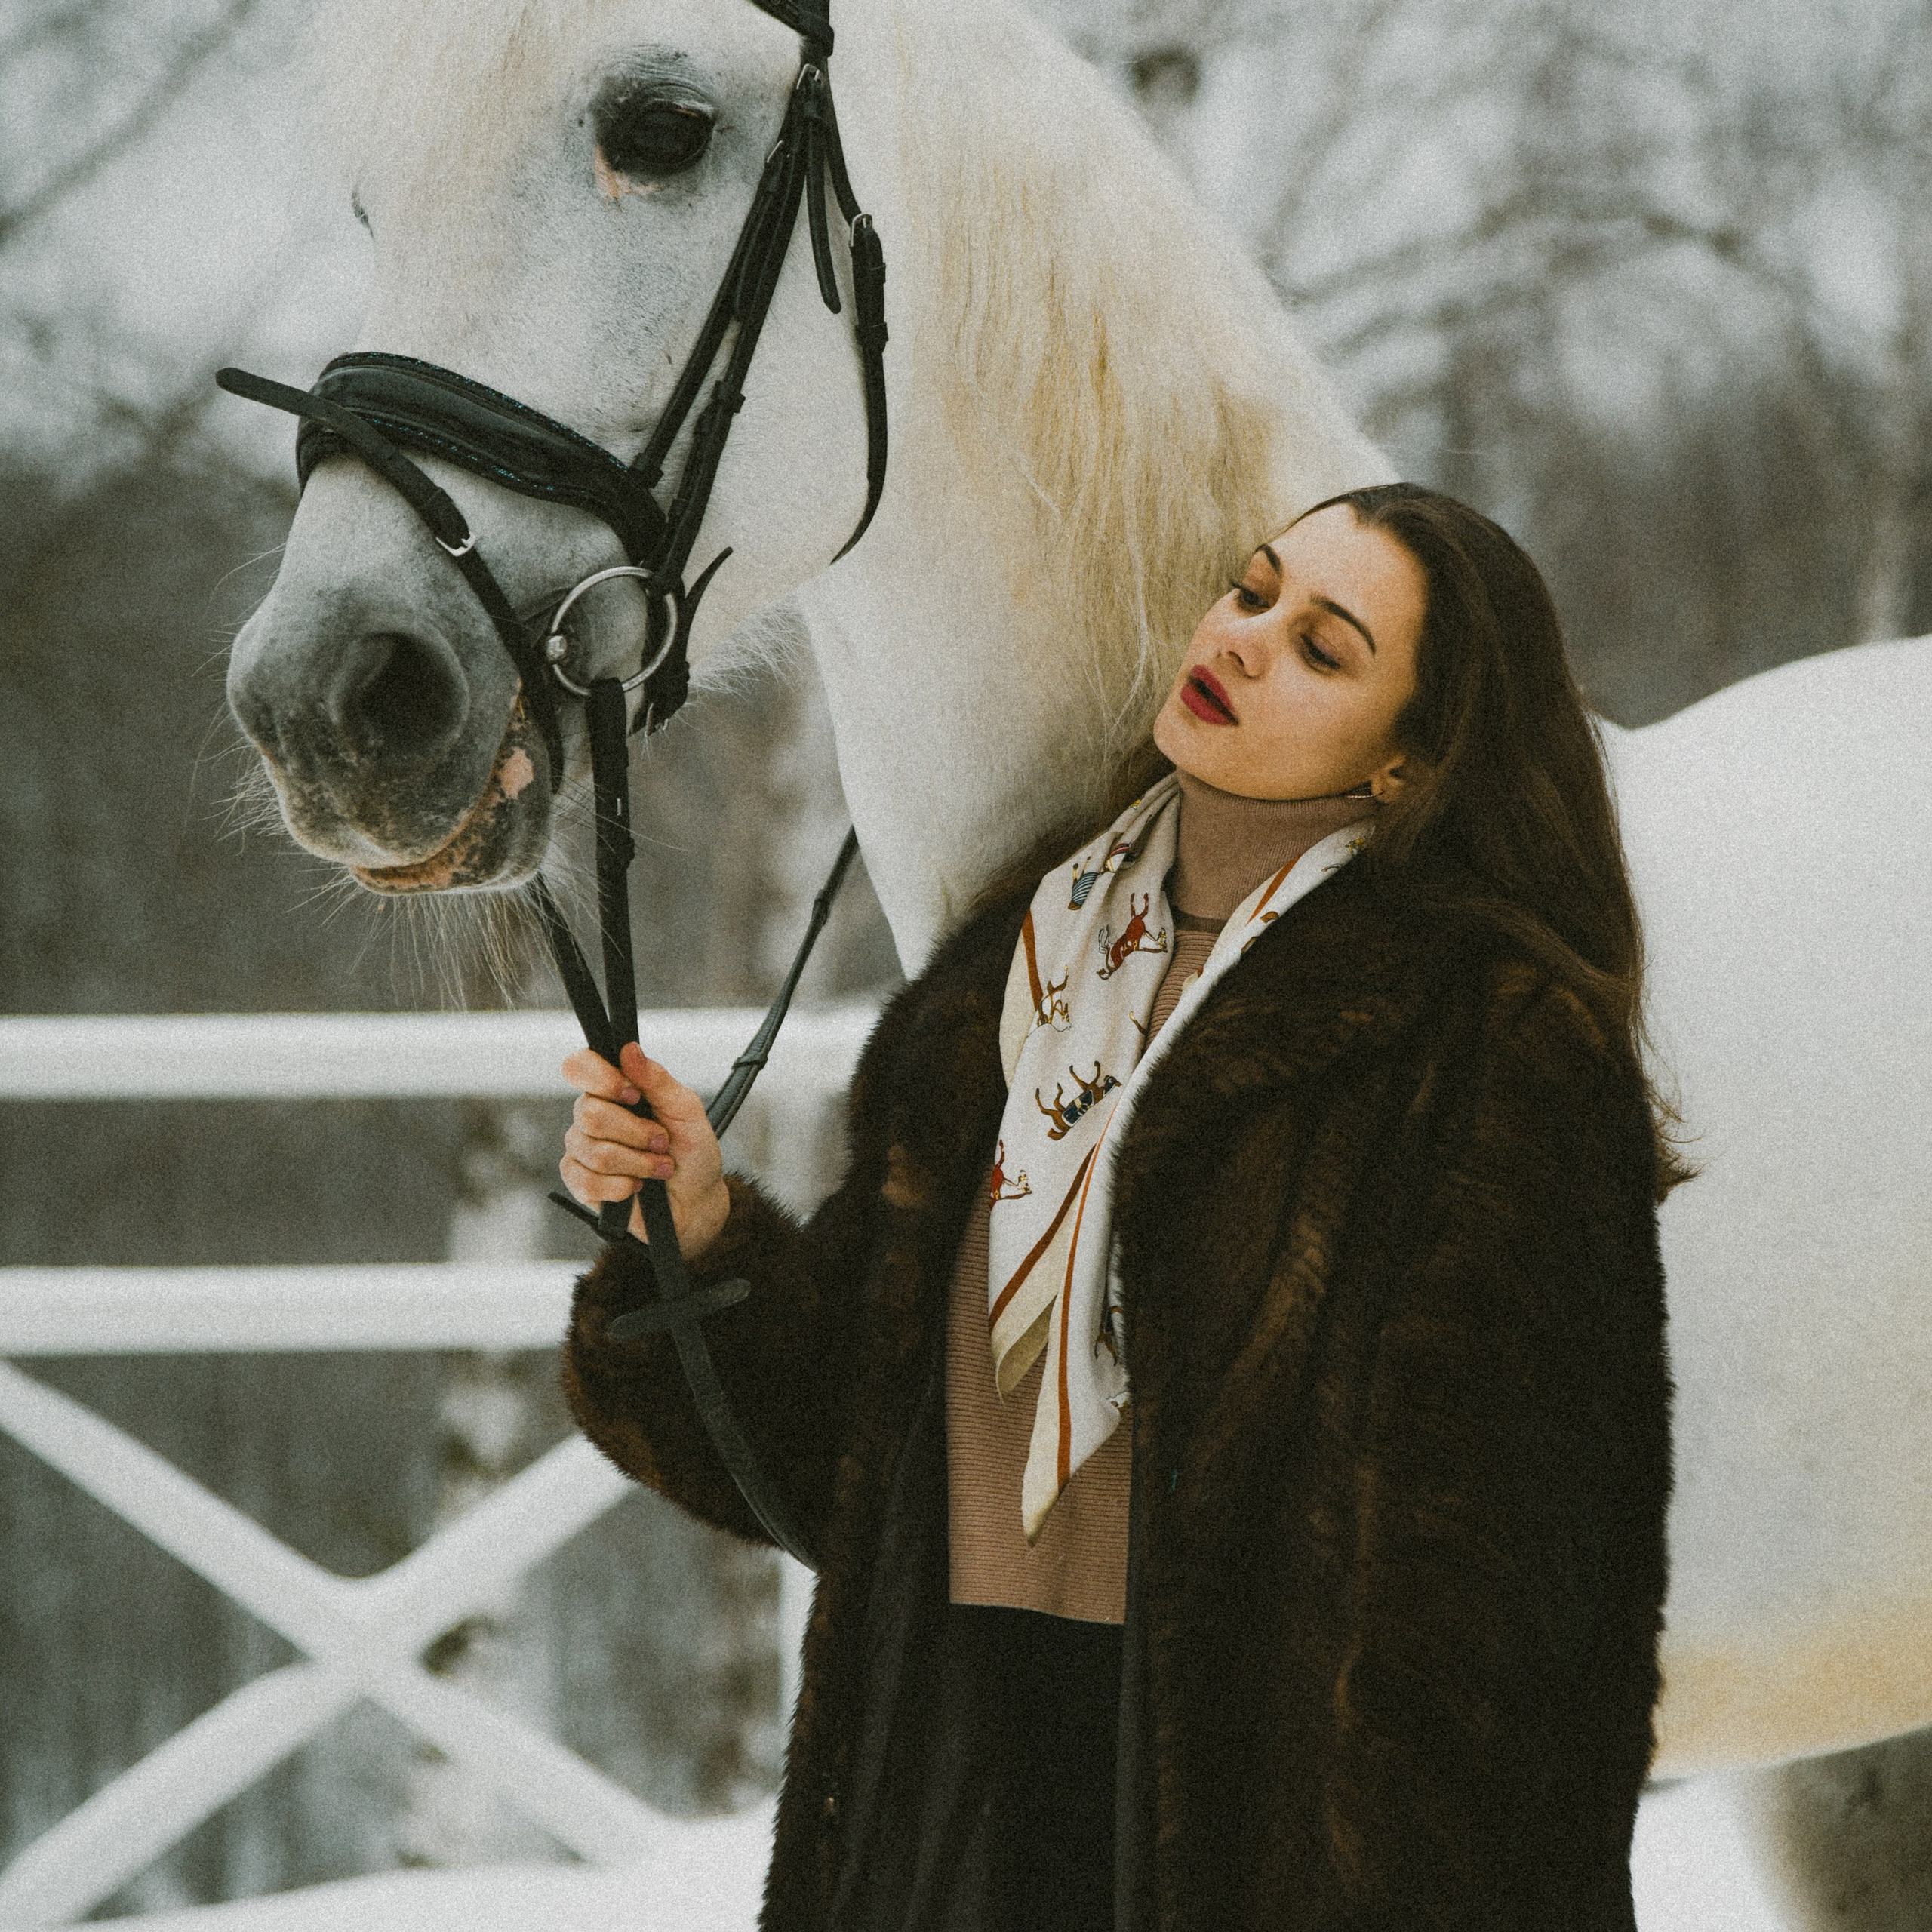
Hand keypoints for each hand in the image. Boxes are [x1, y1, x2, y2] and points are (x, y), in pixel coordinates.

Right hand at [559, 1042, 731, 1259]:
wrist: (696, 1200)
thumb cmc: (691, 1151)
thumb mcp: (686, 1111)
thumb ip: (657, 1080)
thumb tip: (629, 1049)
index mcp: (614, 1090)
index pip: (579, 1066)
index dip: (600, 1078)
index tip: (632, 1094)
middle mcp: (591, 1115)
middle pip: (589, 1113)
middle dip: (636, 1132)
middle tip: (661, 1142)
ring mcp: (581, 1149)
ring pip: (594, 1151)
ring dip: (638, 1163)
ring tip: (659, 1167)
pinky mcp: (580, 1183)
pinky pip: (588, 1181)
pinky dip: (623, 1186)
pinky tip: (638, 1187)